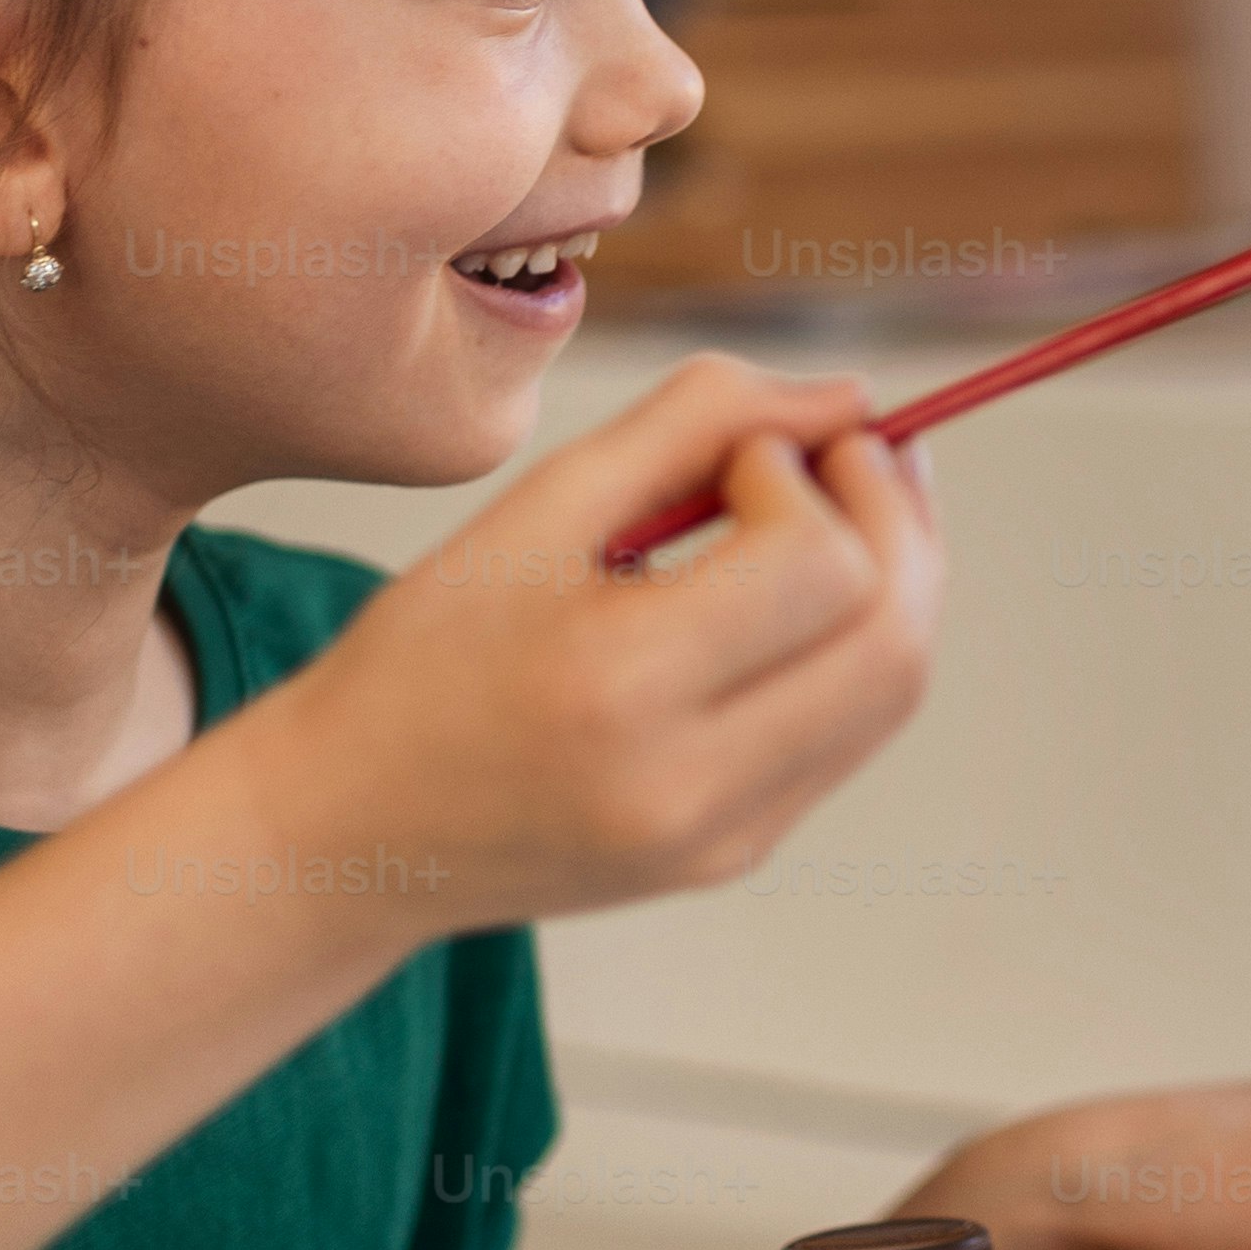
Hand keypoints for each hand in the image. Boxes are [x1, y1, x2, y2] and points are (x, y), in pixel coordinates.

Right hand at [248, 356, 942, 926]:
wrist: (351, 831)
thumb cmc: (426, 651)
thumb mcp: (532, 510)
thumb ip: (692, 423)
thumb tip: (850, 395)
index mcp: (616, 685)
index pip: (816, 566)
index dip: (809, 479)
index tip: (744, 452)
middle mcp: (687, 782)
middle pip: (891, 637)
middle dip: (898, 517)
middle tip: (852, 448)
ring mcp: (722, 836)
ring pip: (893, 687)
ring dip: (899, 575)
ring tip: (848, 499)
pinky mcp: (734, 854)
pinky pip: (850, 732)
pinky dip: (858, 642)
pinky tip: (806, 587)